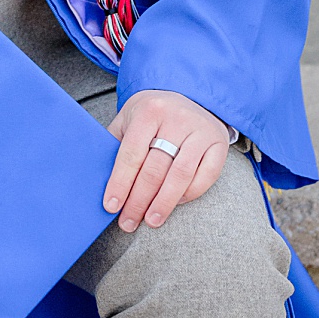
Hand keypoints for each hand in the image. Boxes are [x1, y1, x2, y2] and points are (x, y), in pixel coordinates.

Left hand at [105, 90, 229, 231]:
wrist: (188, 95)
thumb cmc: (150, 114)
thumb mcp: (128, 119)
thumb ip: (115, 144)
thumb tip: (99, 180)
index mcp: (148, 111)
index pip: (131, 154)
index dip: (120, 183)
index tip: (111, 206)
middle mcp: (177, 119)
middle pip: (155, 168)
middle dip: (139, 200)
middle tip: (128, 222)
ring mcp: (201, 131)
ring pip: (181, 175)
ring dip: (164, 203)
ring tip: (150, 220)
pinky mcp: (219, 143)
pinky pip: (206, 177)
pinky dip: (189, 195)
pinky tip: (173, 205)